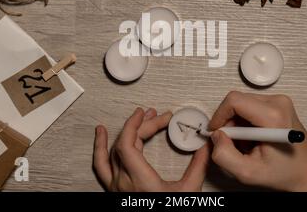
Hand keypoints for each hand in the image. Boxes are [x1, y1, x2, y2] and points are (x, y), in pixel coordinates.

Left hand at [94, 107, 209, 191]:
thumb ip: (197, 167)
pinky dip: (100, 148)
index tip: (151, 114)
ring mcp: (114, 187)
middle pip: (125, 143)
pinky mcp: (113, 190)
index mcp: (138, 180)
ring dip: (123, 132)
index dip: (138, 124)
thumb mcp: (187, 192)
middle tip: (159, 117)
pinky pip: (101, 165)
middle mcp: (121, 183)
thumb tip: (206, 147)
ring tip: (133, 117)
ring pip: (111, 152)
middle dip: (142, 126)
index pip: (128, 143)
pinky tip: (101, 137)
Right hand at [208, 91, 306, 191]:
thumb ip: (224, 155)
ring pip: (242, 103)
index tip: (216, 132)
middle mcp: (278, 102)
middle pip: (237, 101)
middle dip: (228, 122)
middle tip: (233, 143)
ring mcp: (279, 101)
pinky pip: (250, 105)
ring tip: (245, 143)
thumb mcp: (248, 172)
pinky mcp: (278, 103)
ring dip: (236, 123)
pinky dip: (245, 122)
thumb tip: (216, 136)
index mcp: (273, 116)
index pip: (234, 101)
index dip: (219, 115)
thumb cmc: (284, 172)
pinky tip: (252, 138)